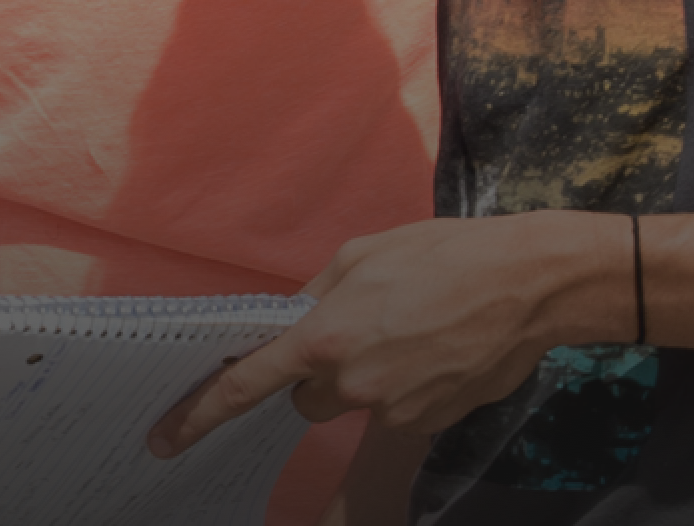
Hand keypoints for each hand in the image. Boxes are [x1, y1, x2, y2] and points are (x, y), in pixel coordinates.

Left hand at [149, 211, 622, 454]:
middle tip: (360, 331)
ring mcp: (393, 410)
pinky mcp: (429, 423)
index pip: (246, 384)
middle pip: (305, 398)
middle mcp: (353, 382)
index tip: (164, 441)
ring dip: (364, 380)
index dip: (199, 414)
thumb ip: (317, 292)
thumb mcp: (364, 253)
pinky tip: (436, 350)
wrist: (529, 284)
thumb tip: (293, 316)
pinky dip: (406, 388)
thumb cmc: (445, 254)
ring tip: (409, 333)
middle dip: (319, 373)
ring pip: (351, 406)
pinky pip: (395, 412)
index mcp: (325, 334)